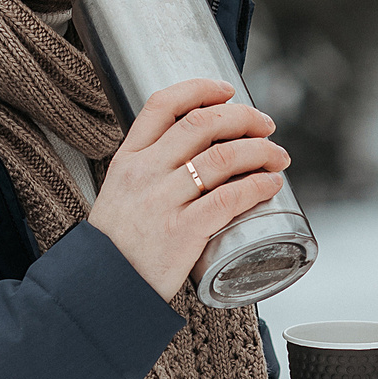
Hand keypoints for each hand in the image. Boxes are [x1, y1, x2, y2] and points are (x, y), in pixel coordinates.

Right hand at [88, 79, 288, 300]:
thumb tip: (196, 152)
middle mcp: (145, 173)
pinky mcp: (182, 232)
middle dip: (244, 117)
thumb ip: (150, 169)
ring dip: (260, 150)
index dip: (200, 89)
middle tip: (265, 125)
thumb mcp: (120, 192)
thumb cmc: (117, 244)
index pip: (163, 105)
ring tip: (277, 156)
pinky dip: (257, 186)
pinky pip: (228, 199)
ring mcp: (163, 201)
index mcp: (128, 159)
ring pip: (222, 157)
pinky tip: (270, 184)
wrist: (101, 289)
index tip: (227, 90)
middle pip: (202, 124)